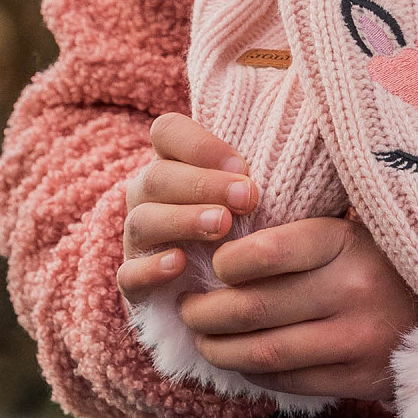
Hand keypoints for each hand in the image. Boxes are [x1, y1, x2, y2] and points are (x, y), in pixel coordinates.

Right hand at [117, 111, 258, 297]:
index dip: (200, 143)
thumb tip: (289, 145)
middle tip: (247, 198)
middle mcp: (146, 195)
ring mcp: (136, 238)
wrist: (217, 286)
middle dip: (204, 184)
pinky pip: (129, 273)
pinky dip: (152, 268)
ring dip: (184, 220)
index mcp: (171, 161)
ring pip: (143, 220)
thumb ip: (253, 169)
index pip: (167, 131)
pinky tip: (180, 264)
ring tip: (222, 226)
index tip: (243, 165)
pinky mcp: (132, 281)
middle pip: (157, 176)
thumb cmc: (240, 221)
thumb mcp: (246, 189)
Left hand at [180, 214, 417, 401]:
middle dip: (207, 311)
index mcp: (345, 241)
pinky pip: (286, 381)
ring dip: (220, 348)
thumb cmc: (365, 260)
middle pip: (256, 307)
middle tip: (188, 307)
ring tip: (203, 337)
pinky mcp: (357, 378)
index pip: (269, 251)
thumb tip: (213, 245)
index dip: (228, 262)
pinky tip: (239, 358)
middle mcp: (354, 290)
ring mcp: (357, 339)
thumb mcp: (338, 230)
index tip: (214, 266)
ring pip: (265, 352)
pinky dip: (252, 372)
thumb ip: (288, 235)